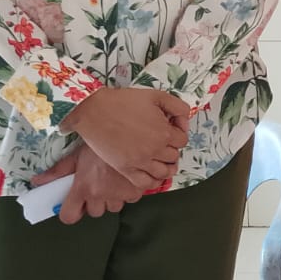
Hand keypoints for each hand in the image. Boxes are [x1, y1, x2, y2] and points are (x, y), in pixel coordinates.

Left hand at [34, 146, 143, 224]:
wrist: (130, 135)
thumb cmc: (101, 143)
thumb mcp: (77, 155)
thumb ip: (58, 171)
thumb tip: (36, 182)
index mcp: (83, 187)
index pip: (69, 216)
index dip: (71, 212)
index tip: (74, 203)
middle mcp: (100, 195)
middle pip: (94, 212)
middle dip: (94, 202)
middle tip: (96, 185)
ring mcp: (119, 195)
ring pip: (112, 208)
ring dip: (112, 199)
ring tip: (112, 180)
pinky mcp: (137, 192)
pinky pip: (129, 201)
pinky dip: (127, 193)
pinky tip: (125, 179)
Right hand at [63, 87, 188, 190]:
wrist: (96, 110)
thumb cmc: (124, 101)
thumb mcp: (157, 96)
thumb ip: (177, 107)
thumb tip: (184, 122)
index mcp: (164, 133)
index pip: (182, 141)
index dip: (178, 133)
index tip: (169, 129)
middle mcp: (155, 150)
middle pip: (173, 157)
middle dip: (170, 149)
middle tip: (161, 142)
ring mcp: (140, 162)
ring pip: (163, 173)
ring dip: (165, 167)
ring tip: (160, 160)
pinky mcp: (126, 169)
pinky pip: (145, 183)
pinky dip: (152, 181)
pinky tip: (150, 174)